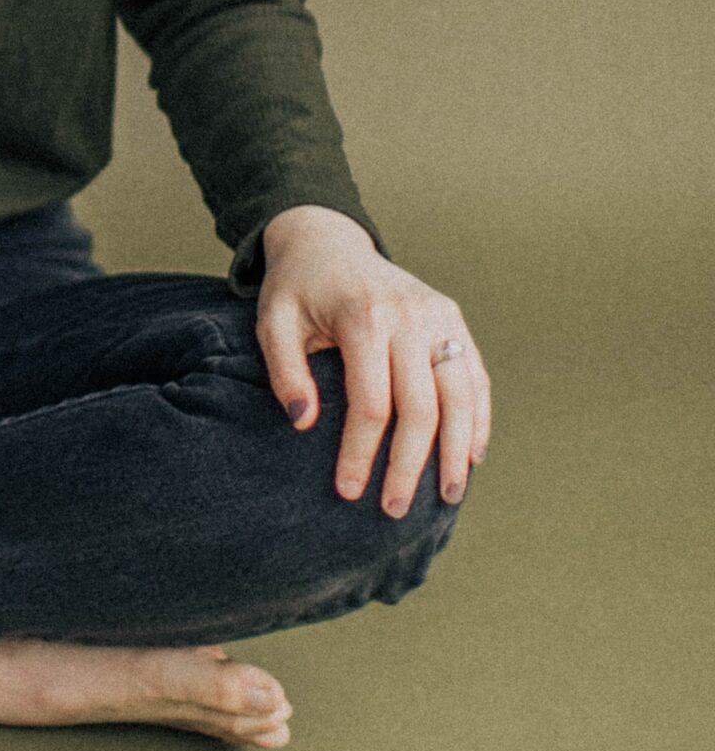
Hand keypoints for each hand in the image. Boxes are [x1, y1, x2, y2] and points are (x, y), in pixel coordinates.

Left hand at [254, 204, 490, 513]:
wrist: (327, 240)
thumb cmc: (296, 290)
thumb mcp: (273, 323)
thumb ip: (284, 372)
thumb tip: (303, 424)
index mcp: (362, 316)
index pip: (371, 403)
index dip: (362, 454)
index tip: (349, 491)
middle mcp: (408, 314)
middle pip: (421, 406)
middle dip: (409, 465)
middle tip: (395, 510)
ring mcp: (437, 314)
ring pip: (460, 394)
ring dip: (457, 450)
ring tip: (447, 495)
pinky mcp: (452, 316)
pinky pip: (474, 374)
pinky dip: (478, 417)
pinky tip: (471, 456)